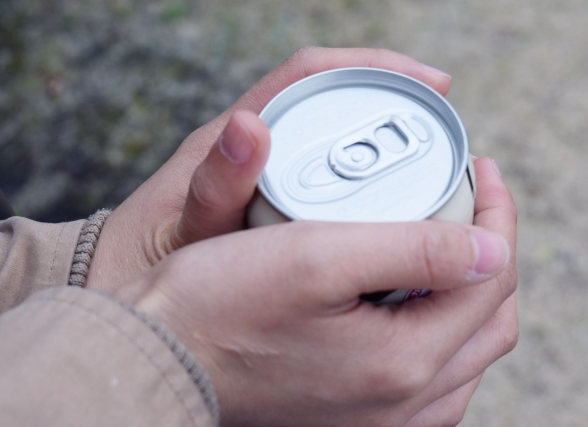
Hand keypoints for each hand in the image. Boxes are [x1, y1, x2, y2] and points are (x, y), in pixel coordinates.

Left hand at [85, 47, 452, 292]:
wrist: (139, 307)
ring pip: (341, 143)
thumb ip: (213, 192)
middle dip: (398, 104)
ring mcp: (267, 177)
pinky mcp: (276, 207)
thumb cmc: (153, 265)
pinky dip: (373, 188)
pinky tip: (402, 216)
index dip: (375, 66)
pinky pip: (336, 184)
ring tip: (440, 172)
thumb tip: (248, 125)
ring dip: (391, 147)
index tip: (432, 83)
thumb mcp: (185, 234)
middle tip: (448, 134)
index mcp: (232, 140)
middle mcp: (253, 149)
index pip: (311, 74)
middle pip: (338, 102)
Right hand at [115, 157, 517, 426]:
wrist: (162, 358)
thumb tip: (489, 248)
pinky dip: (436, 327)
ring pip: (463, 351)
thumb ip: (415, 251)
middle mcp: (401, 406)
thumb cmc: (219, 305)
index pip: (489, 280)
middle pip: (486, 321)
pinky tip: (407, 297)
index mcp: (401, 363)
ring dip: (465, 291)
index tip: (480, 170)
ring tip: (442, 240)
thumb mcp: (316, 257)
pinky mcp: (355, 416)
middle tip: (467, 201)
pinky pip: (429, 376)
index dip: (496, 216)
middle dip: (489, 252)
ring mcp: (380, 419)